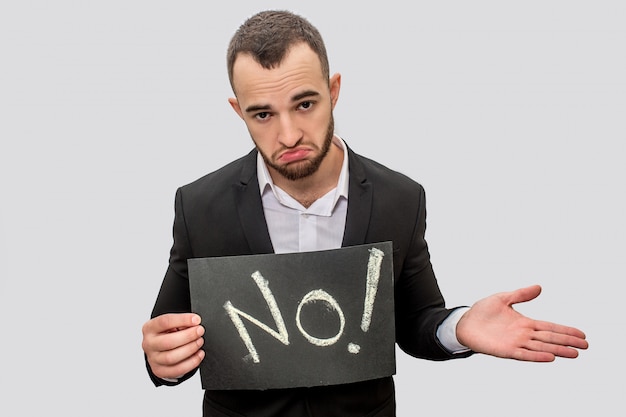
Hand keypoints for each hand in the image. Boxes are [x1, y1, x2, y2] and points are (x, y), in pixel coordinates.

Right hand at [142, 313, 204, 378]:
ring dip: (190, 349)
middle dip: (188, 336)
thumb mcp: (172, 323)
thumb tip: (194, 324)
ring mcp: (153, 359)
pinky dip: (191, 363)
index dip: (182, 320)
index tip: (196, 320)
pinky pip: (176, 370)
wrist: (160, 347)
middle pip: (168, 342)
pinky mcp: (160, 370)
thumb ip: (181, 322)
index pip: (164, 322)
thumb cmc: (168, 332)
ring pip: (171, 358)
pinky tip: (199, 354)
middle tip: (200, 331)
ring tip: (199, 342)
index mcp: (149, 328)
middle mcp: (148, 344)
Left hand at [456, 285, 587, 361]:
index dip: (565, 330)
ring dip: (558, 350)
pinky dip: (537, 356)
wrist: (464, 323)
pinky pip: (524, 354)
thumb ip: (521, 294)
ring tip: (574, 353)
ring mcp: (516, 343)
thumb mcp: (503, 298)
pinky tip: (550, 357)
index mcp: (525, 323)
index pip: (550, 327)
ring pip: (541, 348)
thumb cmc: (482, 312)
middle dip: (568, 341)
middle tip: (586, 346)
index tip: (582, 334)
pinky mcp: (505, 350)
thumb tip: (539, 287)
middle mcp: (523, 335)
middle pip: (550, 338)